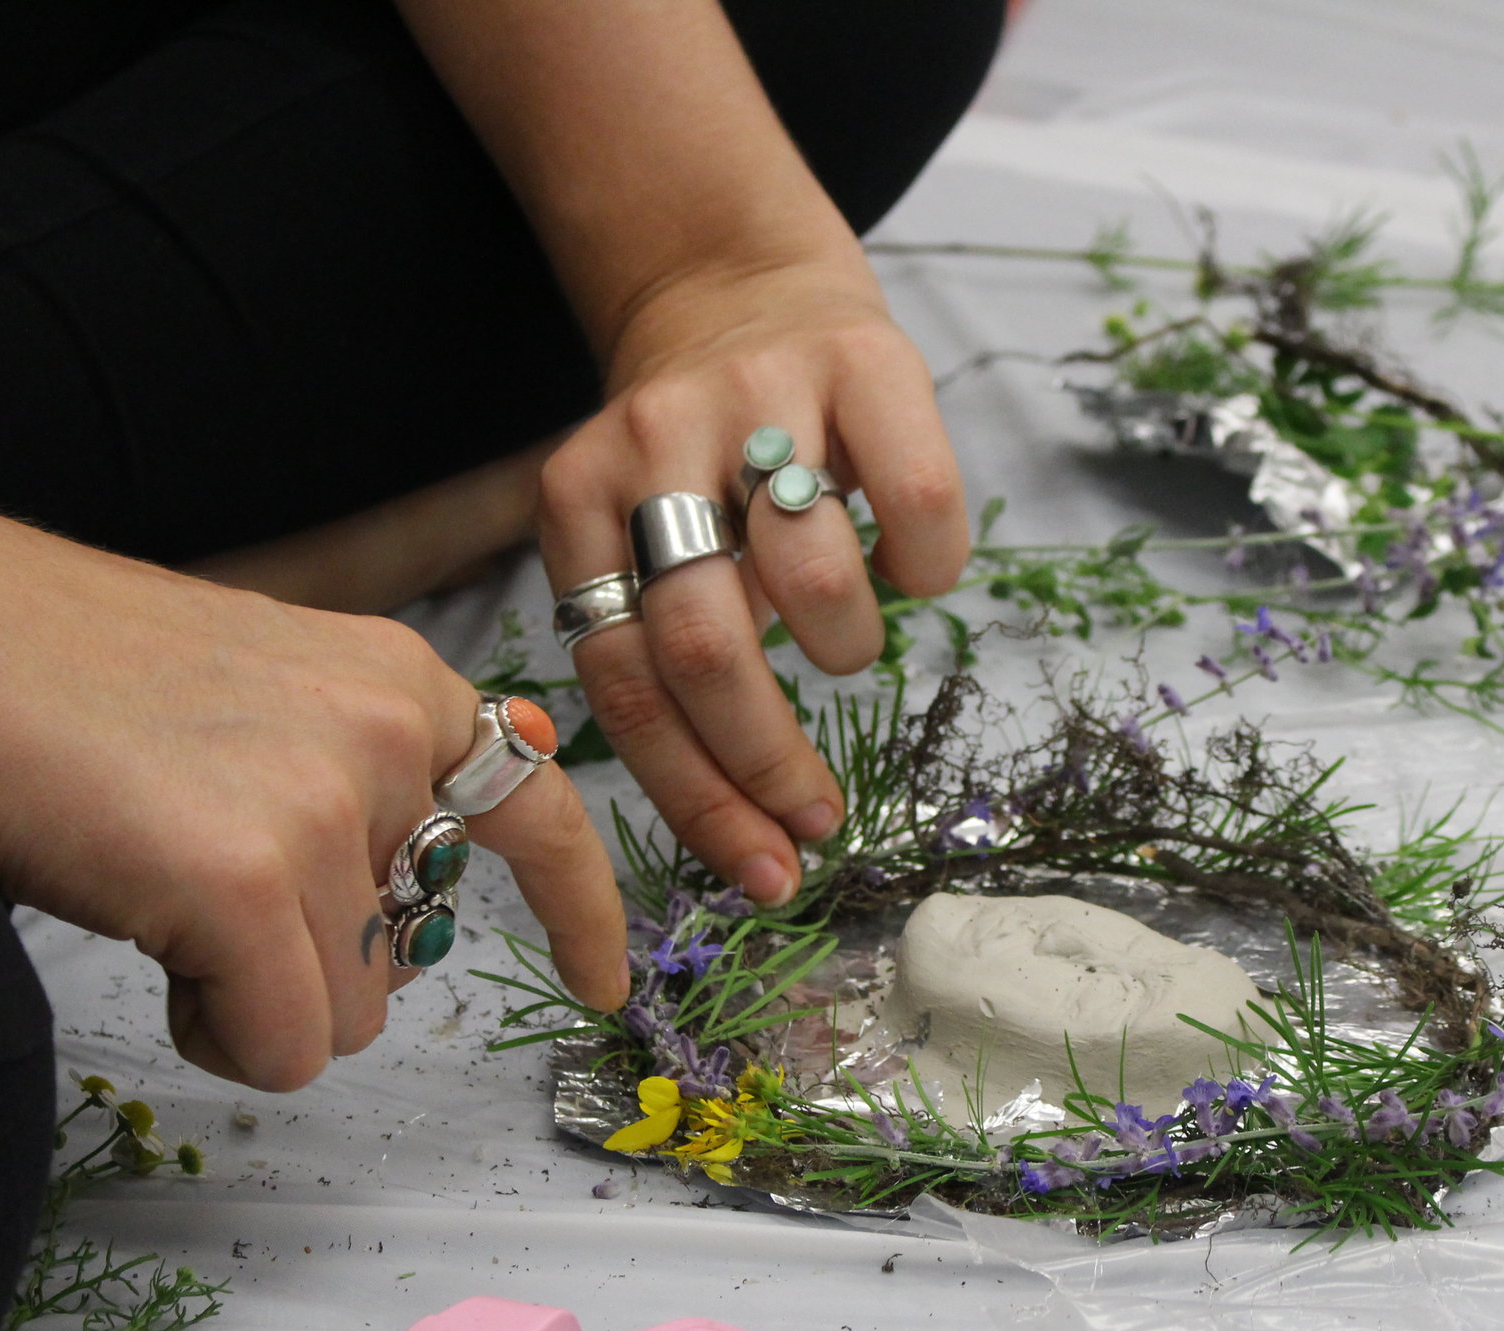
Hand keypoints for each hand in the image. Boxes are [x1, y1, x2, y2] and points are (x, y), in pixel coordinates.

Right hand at [0, 513, 630, 1090]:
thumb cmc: (55, 669)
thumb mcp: (257, 693)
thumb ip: (348, 777)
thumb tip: (401, 909)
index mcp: (398, 683)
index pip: (538, 809)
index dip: (579, 910)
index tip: (603, 984)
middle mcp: (388, 738)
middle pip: (408, 953)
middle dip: (309, 964)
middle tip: (191, 889)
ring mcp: (325, 808)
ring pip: (349, 1015)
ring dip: (253, 999)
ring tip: (155, 901)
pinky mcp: (248, 885)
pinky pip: (287, 1050)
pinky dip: (216, 1035)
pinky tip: (149, 951)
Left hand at [535, 252, 969, 905]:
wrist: (741, 284)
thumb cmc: (702, 471)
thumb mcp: (640, 549)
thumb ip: (663, 663)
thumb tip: (751, 840)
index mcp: (576, 505)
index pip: (626, 682)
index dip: (701, 797)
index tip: (770, 874)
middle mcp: (650, 442)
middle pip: (703, 643)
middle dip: (769, 759)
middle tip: (821, 815)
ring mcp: (755, 391)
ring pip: (810, 573)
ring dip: (848, 647)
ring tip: (850, 644)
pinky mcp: (859, 356)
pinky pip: (919, 496)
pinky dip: (927, 566)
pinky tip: (909, 568)